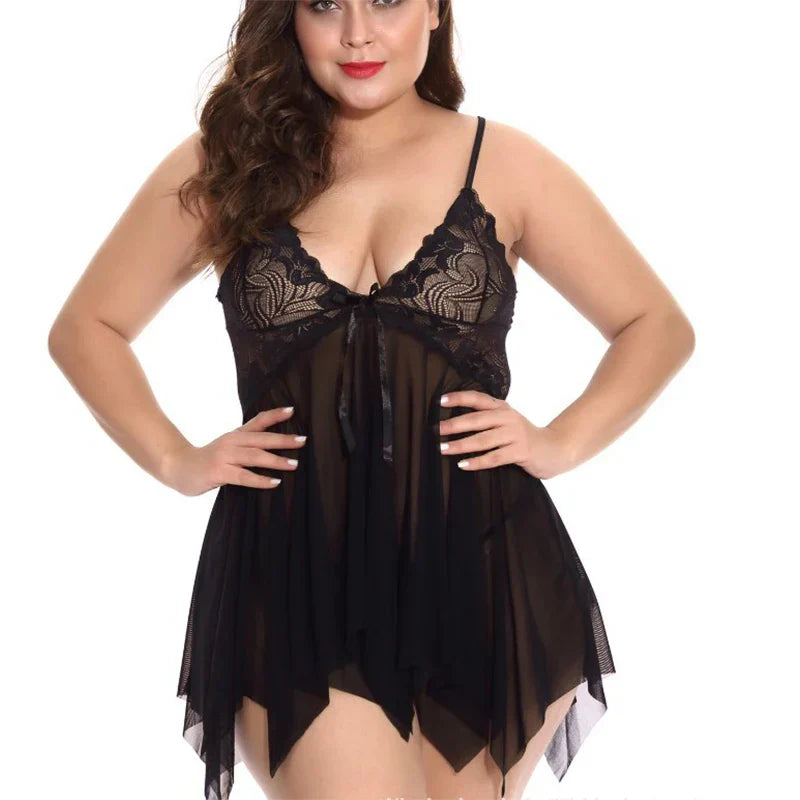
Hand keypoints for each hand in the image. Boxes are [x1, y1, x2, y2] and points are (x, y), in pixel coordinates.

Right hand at [160, 406, 306, 495]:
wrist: (178, 467)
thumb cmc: (209, 459)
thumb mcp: (229, 446)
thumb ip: (248, 442)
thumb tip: (275, 442)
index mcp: (236, 434)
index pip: (258, 421)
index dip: (275, 415)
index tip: (293, 411)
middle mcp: (232, 442)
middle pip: (261, 439)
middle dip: (283, 439)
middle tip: (303, 440)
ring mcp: (224, 456)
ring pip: (255, 457)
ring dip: (276, 460)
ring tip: (295, 464)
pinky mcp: (218, 472)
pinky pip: (243, 476)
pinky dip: (260, 479)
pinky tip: (275, 482)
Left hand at [439, 391, 574, 479]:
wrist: (554, 449)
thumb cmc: (523, 436)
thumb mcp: (507, 421)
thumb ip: (487, 418)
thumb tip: (454, 422)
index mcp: (502, 408)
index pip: (478, 398)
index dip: (459, 398)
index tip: (440, 401)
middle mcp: (508, 418)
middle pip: (477, 419)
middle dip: (454, 425)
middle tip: (436, 430)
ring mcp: (515, 434)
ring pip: (483, 440)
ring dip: (461, 445)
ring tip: (443, 449)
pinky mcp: (520, 451)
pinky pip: (494, 458)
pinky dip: (477, 462)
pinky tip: (463, 465)